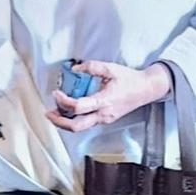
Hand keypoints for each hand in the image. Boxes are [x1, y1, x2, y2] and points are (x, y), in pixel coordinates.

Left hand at [48, 60, 169, 132]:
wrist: (146, 90)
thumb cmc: (130, 80)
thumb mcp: (111, 68)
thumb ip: (92, 67)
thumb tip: (75, 68)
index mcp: (104, 101)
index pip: (78, 107)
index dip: (63, 101)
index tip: (56, 92)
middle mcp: (103, 114)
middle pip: (76, 126)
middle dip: (60, 122)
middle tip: (49, 113)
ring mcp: (104, 119)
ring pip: (81, 128)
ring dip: (66, 122)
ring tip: (55, 113)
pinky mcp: (105, 119)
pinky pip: (87, 123)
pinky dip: (75, 119)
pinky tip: (69, 112)